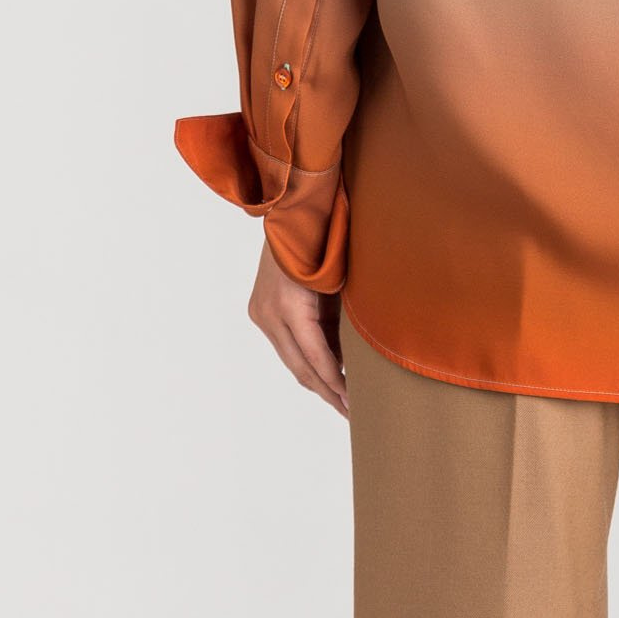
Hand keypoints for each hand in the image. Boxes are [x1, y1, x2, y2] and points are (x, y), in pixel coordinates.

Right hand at [247, 238, 348, 416]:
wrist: (292, 206)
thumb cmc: (326, 236)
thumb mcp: (340, 278)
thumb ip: (344, 317)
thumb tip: (358, 358)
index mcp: (290, 305)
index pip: (316, 357)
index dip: (336, 383)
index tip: (354, 402)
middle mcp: (269, 313)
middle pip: (300, 366)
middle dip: (327, 391)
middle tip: (350, 412)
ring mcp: (261, 312)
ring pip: (291, 359)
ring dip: (316, 379)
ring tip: (341, 400)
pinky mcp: (260, 309)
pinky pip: (286, 344)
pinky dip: (306, 359)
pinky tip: (326, 372)